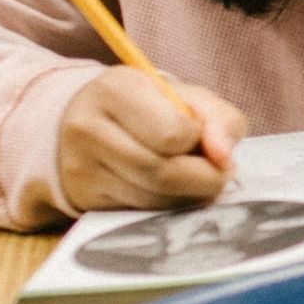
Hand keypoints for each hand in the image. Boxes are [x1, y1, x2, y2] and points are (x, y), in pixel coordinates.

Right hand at [56, 68, 249, 211]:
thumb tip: (224, 159)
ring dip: (188, 197)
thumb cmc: (151, 107)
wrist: (92, 121)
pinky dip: (167, 208)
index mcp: (115, 90)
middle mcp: (88, 127)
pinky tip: (170, 191)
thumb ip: (220, 120)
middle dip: (204, 179)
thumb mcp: (189, 98)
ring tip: (194, 178)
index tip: (200, 137)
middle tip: (216, 172)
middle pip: (163, 173)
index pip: (173, 134)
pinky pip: (138, 214)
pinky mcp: (83, 197)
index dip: (199, 141)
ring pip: (152, 200)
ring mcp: (79, 166)